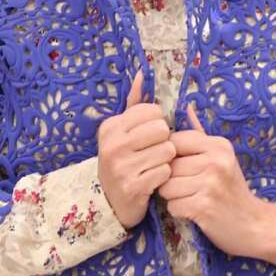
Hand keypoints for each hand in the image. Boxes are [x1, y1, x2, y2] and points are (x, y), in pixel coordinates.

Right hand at [96, 69, 176, 229]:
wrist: (108, 202)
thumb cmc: (122, 160)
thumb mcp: (122, 131)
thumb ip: (134, 103)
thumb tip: (143, 73)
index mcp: (111, 126)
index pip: (152, 110)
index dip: (157, 122)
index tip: (149, 135)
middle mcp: (113, 144)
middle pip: (162, 129)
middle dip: (164, 141)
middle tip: (154, 151)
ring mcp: (121, 166)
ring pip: (167, 150)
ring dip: (165, 160)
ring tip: (153, 165)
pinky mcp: (132, 186)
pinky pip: (165, 172)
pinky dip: (163, 176)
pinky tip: (153, 179)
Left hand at [158, 102, 275, 260]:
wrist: (254, 224)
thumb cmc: (232, 189)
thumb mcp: (223, 157)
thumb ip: (201, 134)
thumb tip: (187, 107)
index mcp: (219, 145)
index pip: (175, 141)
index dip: (171, 157)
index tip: (181, 168)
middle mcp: (216, 161)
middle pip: (168, 166)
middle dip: (171, 180)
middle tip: (187, 188)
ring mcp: (211, 184)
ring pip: (166, 187)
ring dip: (173, 197)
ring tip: (189, 198)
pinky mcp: (205, 207)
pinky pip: (173, 206)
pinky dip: (179, 211)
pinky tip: (193, 211)